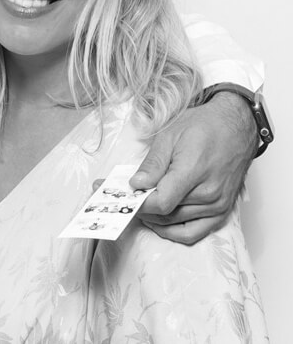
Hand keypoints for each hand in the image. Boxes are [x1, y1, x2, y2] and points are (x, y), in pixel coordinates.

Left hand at [130, 93, 255, 243]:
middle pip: (166, 214)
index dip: (139, 203)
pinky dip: (174, 232)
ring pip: (176, 225)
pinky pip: (195, 233)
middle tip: (125, 199)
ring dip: (155, 219)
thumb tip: (135, 184)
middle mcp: (209, 194)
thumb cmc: (204, 127)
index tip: (124, 196)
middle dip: (141, 208)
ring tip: (141, 204)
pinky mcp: (222, 212)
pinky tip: (160, 222)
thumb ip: (152, 164)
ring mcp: (218, 206)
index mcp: (193, 172)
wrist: (236, 127)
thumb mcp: (170, 137)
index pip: (161, 202)